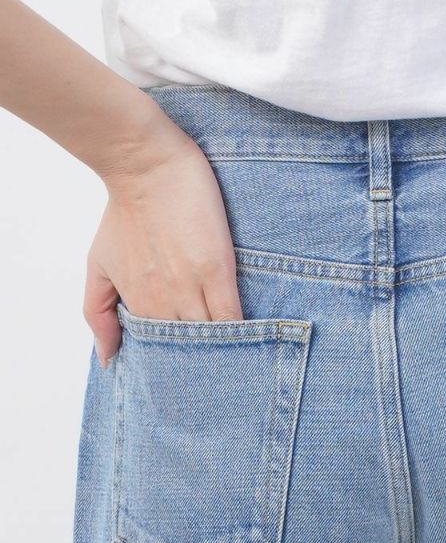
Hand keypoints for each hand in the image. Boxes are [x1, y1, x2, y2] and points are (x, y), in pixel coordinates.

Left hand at [83, 133, 241, 365]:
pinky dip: (240, 332)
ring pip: (212, 339)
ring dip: (223, 352)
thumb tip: (108, 359)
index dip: (177, 366)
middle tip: (215, 375)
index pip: (163, 353)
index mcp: (139, 305)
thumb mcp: (98, 266)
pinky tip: (251, 341)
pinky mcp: (216, 269)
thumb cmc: (122, 214)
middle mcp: (164, 303)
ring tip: (236, 361)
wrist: (144, 168)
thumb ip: (98, 314)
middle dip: (202, 365)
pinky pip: (233, 316)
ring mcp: (191, 287)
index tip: (189, 374)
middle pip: (190, 351)